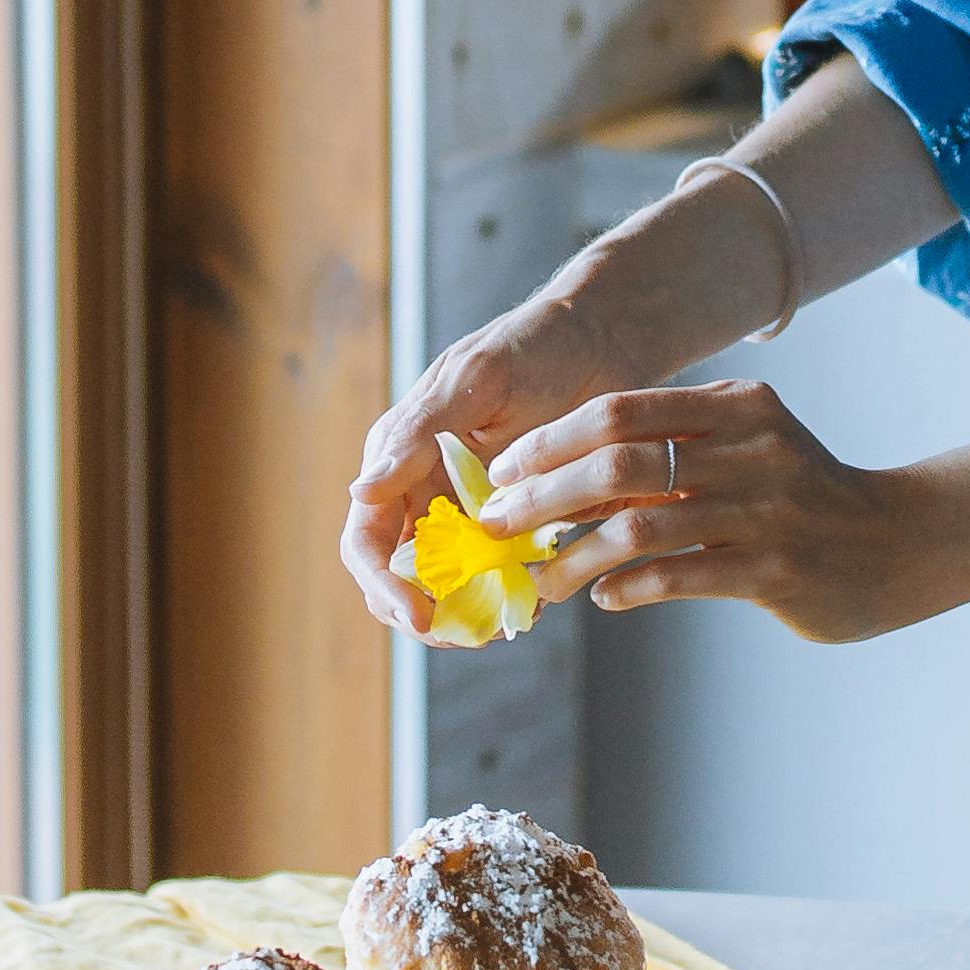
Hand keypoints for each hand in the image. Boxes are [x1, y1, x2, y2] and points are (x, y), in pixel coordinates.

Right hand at [341, 296, 632, 640]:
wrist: (607, 337)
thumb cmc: (535, 344)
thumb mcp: (478, 380)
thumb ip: (420, 435)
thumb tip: (361, 491)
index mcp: (400, 457)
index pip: (367, 541)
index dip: (383, 586)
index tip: (419, 615)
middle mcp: (427, 491)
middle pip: (402, 579)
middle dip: (426, 614)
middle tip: (471, 632)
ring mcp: (472, 511)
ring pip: (450, 588)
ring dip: (469, 615)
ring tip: (506, 620)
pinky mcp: (517, 521)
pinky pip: (502, 577)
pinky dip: (512, 597)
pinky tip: (538, 599)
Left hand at [479, 382, 959, 648]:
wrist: (898, 544)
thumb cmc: (803, 496)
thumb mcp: (750, 445)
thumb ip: (676, 448)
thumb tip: (568, 478)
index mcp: (737, 406)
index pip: (620, 409)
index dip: (551, 440)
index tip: (505, 471)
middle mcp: (750, 448)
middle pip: (618, 462)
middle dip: (543, 496)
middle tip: (499, 525)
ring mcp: (764, 509)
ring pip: (638, 526)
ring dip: (575, 555)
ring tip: (543, 580)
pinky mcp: (774, 570)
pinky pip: (677, 577)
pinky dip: (628, 588)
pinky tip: (606, 598)